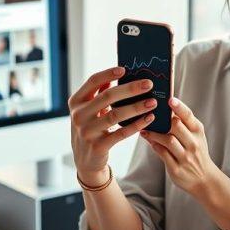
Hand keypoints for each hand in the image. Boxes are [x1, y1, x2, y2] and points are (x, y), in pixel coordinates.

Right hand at [69, 66, 157, 186]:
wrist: (85, 159)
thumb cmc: (91, 127)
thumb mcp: (89, 109)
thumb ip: (100, 92)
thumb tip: (120, 72)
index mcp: (76, 102)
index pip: (93, 81)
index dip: (109, 73)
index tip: (126, 69)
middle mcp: (78, 115)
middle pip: (107, 96)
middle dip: (130, 89)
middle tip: (149, 84)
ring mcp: (87, 132)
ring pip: (115, 115)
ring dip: (136, 107)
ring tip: (153, 102)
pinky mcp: (98, 146)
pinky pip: (121, 133)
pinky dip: (137, 125)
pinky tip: (149, 118)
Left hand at [141, 97, 223, 197]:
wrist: (204, 178)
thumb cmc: (196, 152)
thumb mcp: (195, 136)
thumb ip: (183, 123)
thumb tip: (163, 108)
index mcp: (197, 132)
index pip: (188, 116)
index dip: (179, 107)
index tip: (169, 99)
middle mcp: (193, 143)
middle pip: (176, 126)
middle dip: (162, 120)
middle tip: (149, 114)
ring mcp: (185, 157)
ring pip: (168, 140)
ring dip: (154, 134)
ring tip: (144, 130)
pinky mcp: (177, 169)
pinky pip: (162, 154)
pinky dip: (154, 146)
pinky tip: (149, 140)